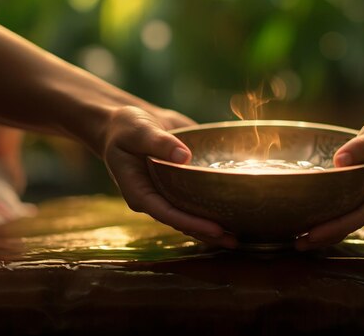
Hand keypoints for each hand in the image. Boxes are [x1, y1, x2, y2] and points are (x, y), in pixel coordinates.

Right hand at [100, 106, 236, 248]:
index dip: (191, 223)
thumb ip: (158, 142)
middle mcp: (155, 197)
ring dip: (212, 228)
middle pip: (182, 221)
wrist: (128, 122)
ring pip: (191, 215)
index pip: (166, 213)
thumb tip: (184, 157)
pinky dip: (213, 206)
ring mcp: (168, 193)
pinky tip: (235, 213)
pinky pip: (196, 199)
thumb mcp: (136, 130)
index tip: (215, 229)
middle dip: (207, 233)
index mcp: (139, 191)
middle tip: (234, 241)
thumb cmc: (126, 127)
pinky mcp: (180, 184)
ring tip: (238, 238)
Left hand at [295, 109, 363, 250]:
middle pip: (348, 226)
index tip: (310, 235)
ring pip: (346, 221)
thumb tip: (340, 161)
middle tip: (295, 244)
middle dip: (323, 237)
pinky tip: (309, 217)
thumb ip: (363, 146)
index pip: (356, 218)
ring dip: (324, 231)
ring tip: (296, 238)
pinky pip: (346, 210)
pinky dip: (329, 217)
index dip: (333, 229)